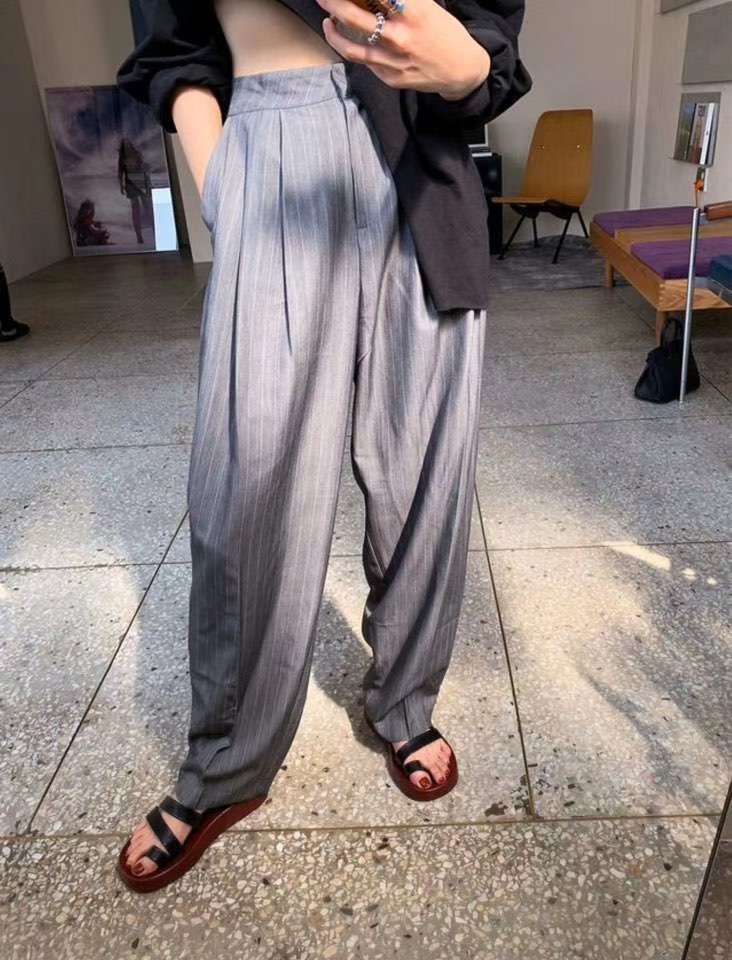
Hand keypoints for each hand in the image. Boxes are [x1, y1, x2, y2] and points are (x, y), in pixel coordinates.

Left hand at [317, 0, 490, 99]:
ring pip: (351, 47)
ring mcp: (394, 61)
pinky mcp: (391, 78)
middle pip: (354, 16)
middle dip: (333, 2)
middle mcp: (401, 36)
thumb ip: (401, 0)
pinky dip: (352, 48)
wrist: (461, 70)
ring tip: (327, 20)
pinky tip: (348, 39)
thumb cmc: (444, 33)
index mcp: (413, 12)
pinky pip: (365, 62)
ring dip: (333, 32)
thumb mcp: (428, 7)